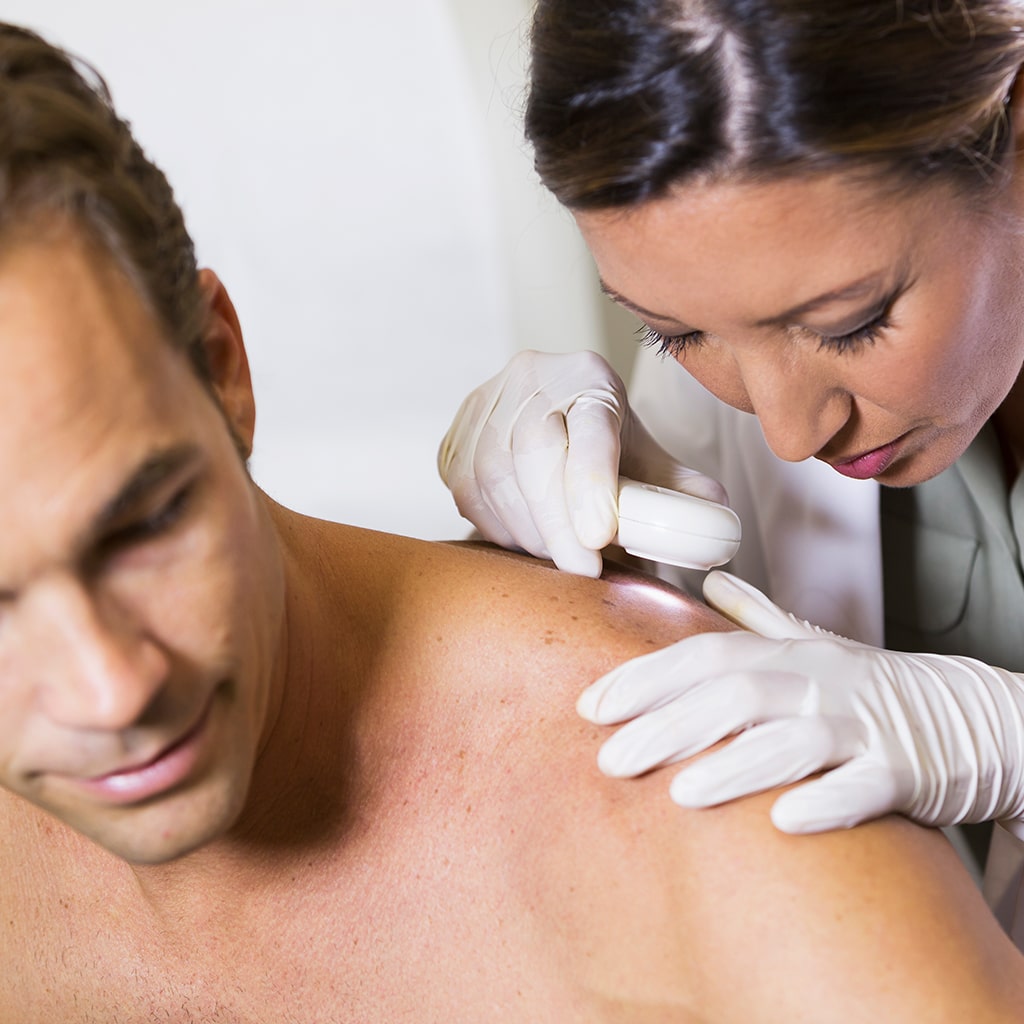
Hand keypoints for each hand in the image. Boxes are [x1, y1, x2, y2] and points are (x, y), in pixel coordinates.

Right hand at [437, 349, 725, 576]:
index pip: (591, 424)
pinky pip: (468, 496)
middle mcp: (530, 379)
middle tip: (584, 572)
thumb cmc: (608, 448)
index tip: (600, 535)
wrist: (551, 419)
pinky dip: (500, 529)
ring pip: (495, 479)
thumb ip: (680, 492)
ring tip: (563, 559)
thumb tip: (714, 528)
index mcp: (589, 376)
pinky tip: (528, 540)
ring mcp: (483, 407)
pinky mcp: (452, 440)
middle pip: (534, 452)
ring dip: (530, 534)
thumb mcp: (650, 461)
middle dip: (557, 523)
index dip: (591, 480)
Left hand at [578, 570, 1023, 834]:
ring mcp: (862, 726)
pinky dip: (827, 802)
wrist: (971, 713)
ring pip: (794, 740)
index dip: (646, 678)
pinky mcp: (905, 773)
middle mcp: (818, 682)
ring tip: (679, 793)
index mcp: (788, 653)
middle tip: (608, 761)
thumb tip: (711, 578)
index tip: (590, 706)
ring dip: (735, 765)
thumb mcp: (812, 645)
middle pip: (736, 694)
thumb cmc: (871, 685)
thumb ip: (758, 618)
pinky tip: (782, 823)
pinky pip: (865, 786)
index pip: (704, 655)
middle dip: (667, 726)